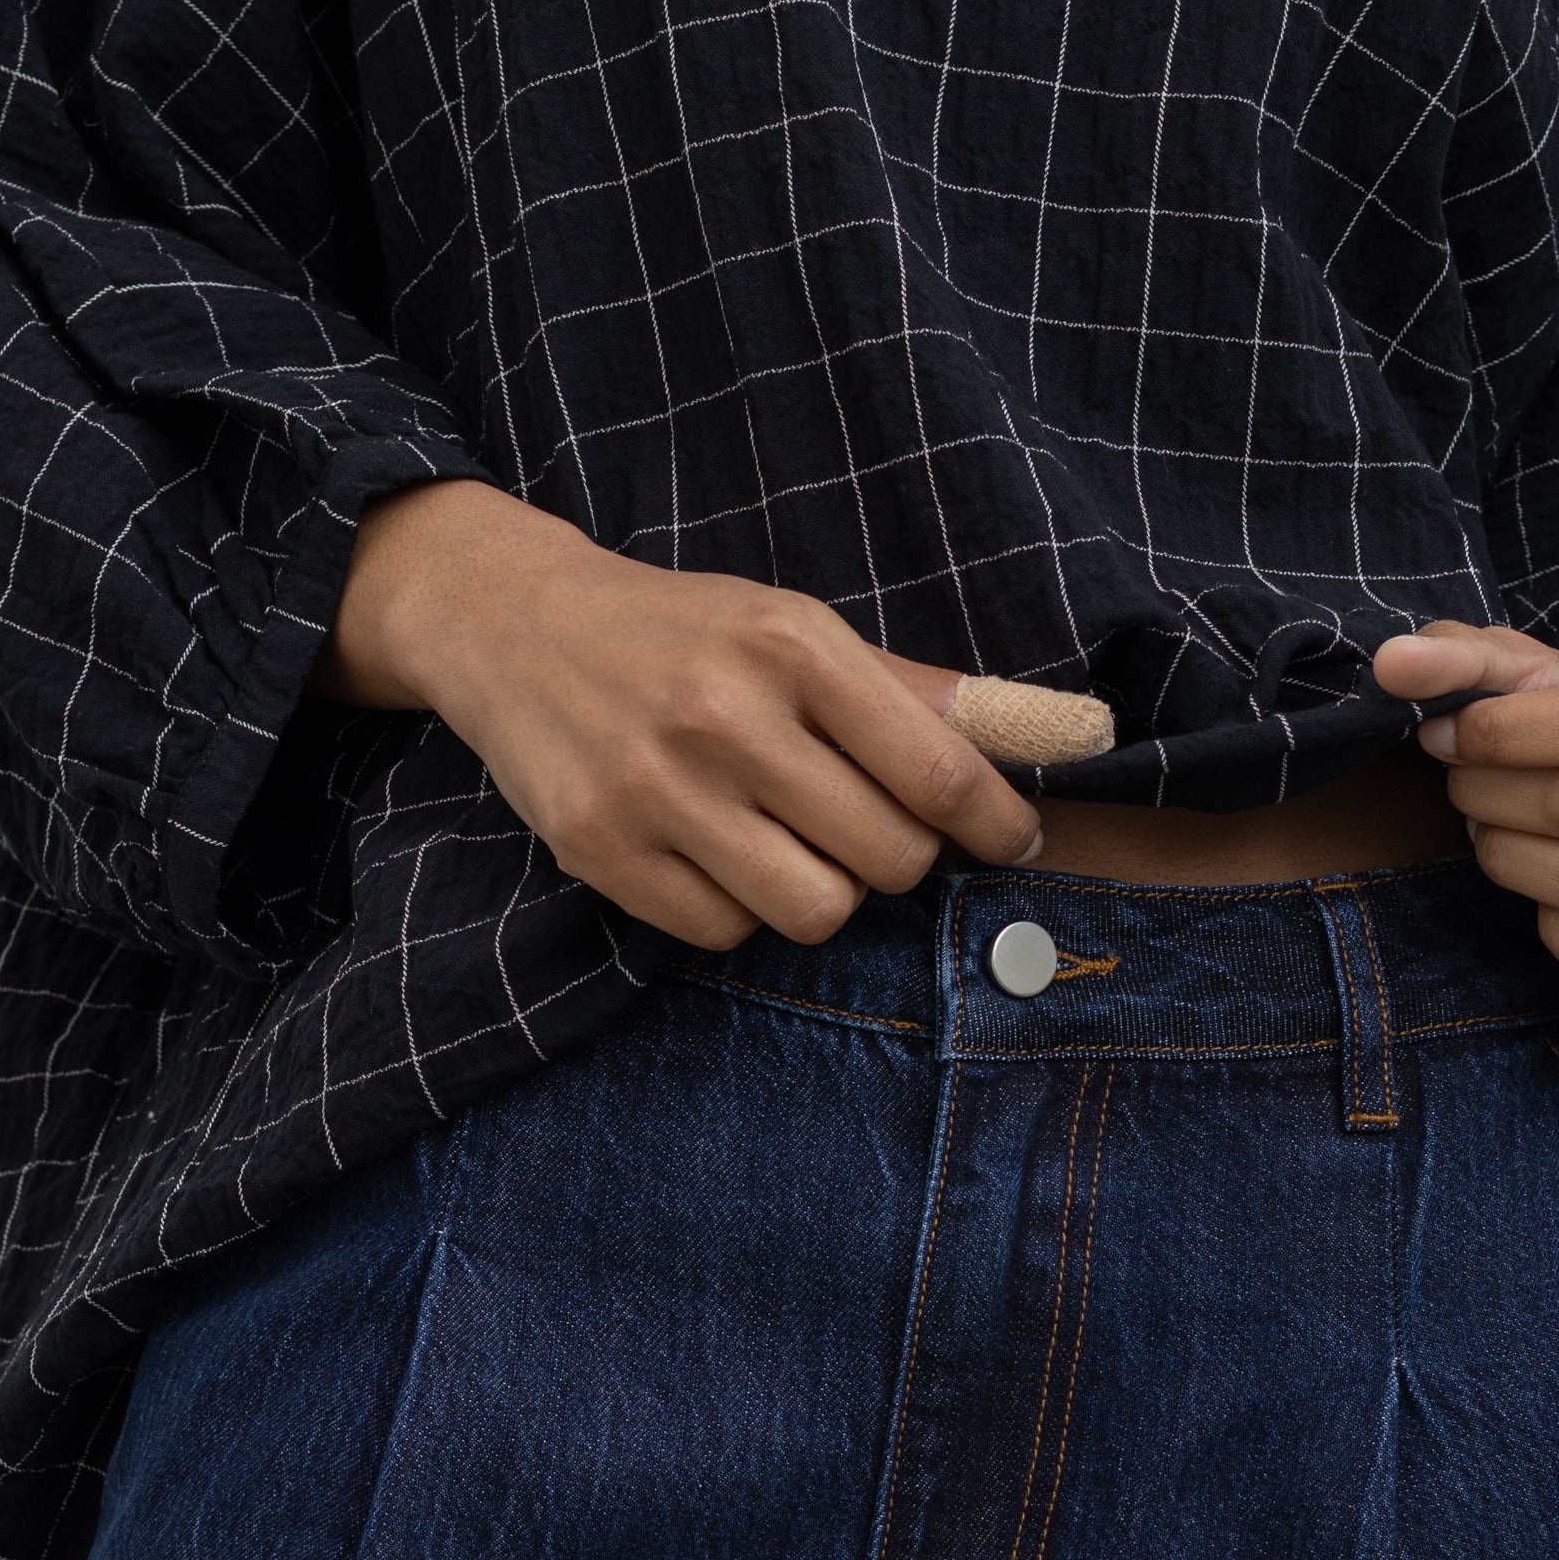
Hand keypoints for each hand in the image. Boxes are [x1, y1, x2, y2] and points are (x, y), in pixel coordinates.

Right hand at [319, 482, 1044, 950]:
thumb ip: (911, 689)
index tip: (1015, 842)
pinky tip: (717, 855)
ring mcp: (656, 789)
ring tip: (792, 845)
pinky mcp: (600, 849)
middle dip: (898, 857)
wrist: (513, 626)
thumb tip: (1046, 730)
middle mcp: (725, 715)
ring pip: (813, 911)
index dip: (998, 825)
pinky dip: (739, 910)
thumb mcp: (793, 627)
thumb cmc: (683, 634)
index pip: (938, 772)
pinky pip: (725, 933)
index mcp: (791, 645)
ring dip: (822, 891)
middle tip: (867, 828)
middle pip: (887, 858)